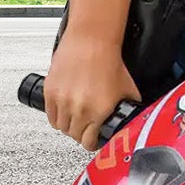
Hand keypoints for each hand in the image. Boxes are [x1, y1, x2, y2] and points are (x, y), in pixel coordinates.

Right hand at [44, 33, 140, 150]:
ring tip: (76, 117)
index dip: (92, 142)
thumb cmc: (108, 61)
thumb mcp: (128, 89)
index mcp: (99, 111)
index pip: (89, 142)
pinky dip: (57, 116)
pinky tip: (65, 110)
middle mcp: (79, 109)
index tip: (94, 140)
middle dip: (81, 133)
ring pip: (61, 127)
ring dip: (68, 125)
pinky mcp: (50, 92)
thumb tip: (134, 120)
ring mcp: (62, 101)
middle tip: (86, 127)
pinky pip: (50, 115)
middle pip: (74, 135)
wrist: (91, 41)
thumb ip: (130, 108)